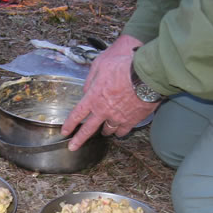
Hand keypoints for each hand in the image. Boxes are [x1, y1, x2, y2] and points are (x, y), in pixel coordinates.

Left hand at [61, 35, 160, 150]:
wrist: (147, 75)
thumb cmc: (124, 66)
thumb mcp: (101, 65)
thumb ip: (91, 78)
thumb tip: (86, 88)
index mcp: (93, 98)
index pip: (77, 114)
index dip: (69, 124)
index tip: (65, 132)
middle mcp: (103, 111)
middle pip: (88, 130)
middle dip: (79, 140)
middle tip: (73, 147)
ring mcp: (118, 118)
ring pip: (108, 130)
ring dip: (104, 131)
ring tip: (103, 132)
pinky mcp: (132, 120)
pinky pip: (123, 131)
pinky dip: (120, 131)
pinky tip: (120, 131)